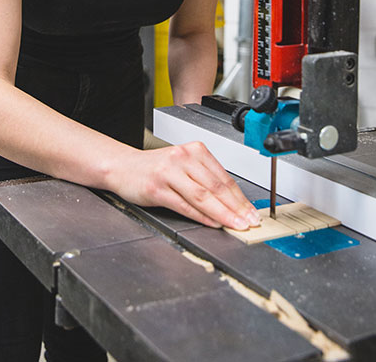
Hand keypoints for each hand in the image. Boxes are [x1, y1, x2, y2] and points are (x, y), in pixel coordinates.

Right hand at [108, 141, 260, 229]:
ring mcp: (169, 172)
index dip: (241, 198)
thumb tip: (232, 203)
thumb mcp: (183, 166)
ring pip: (203, 196)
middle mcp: (183, 158)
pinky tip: (212, 223)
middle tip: (249, 222)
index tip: (252, 212)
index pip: (224, 177)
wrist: (123, 167)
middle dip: (236, 208)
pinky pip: (184, 205)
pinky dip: (201, 216)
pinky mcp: (157, 188)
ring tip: (235, 225)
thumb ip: (205, 179)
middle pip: (216, 187)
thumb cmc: (155, 168)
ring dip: (222, 213)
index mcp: (194, 150)